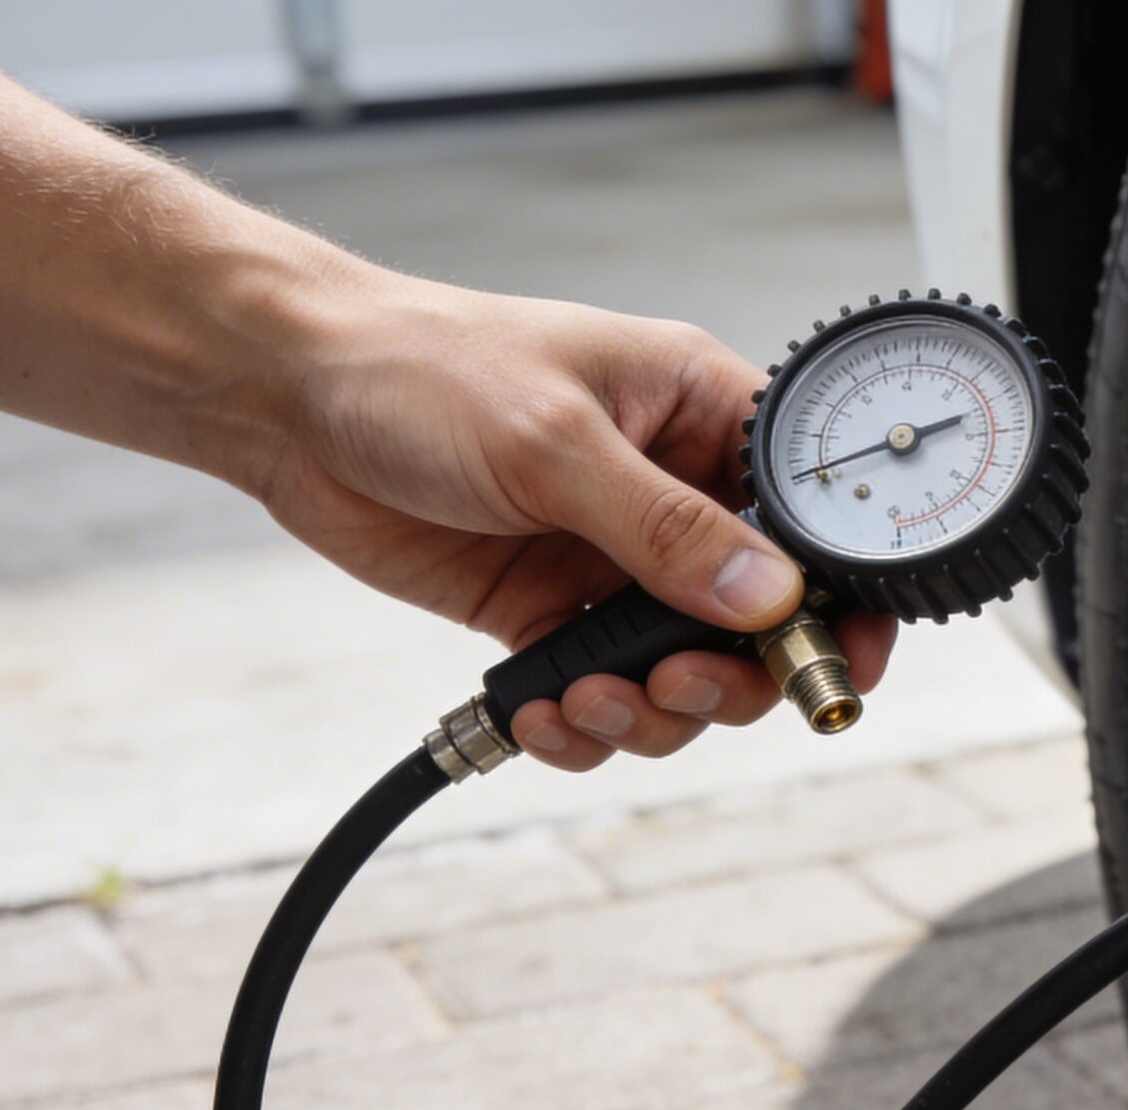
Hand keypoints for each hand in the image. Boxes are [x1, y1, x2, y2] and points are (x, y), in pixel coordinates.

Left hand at [258, 271, 894, 768]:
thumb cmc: (419, 368)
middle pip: (763, 620)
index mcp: (703, 416)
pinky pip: (604, 693)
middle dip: (732, 676)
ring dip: (652, 711)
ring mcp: (613, 560)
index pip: (813, 517)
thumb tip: (772, 597)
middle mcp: (674, 493)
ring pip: (687, 673)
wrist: (287, 398)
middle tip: (679, 684)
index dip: (840, 596)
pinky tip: (542, 714)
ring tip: (591, 701)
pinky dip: (584, 724)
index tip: (837, 661)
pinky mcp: (550, 611)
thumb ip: (666, 529)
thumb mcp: (553, 442)